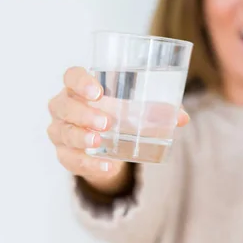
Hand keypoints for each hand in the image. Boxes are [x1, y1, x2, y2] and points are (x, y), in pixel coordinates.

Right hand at [47, 67, 189, 193]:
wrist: (108, 142)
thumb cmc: (120, 113)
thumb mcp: (138, 108)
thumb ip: (159, 109)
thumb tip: (182, 118)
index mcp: (80, 87)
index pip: (71, 76)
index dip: (80, 82)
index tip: (97, 92)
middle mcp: (64, 106)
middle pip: (62, 105)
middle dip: (83, 114)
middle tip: (106, 122)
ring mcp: (60, 130)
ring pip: (62, 132)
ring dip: (80, 137)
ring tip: (99, 141)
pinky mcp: (64, 153)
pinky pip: (70, 159)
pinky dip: (88, 164)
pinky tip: (107, 166)